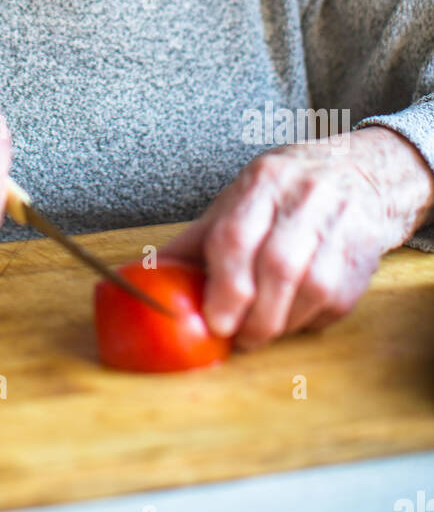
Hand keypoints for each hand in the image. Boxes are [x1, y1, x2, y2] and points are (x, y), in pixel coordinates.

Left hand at [159, 126, 433, 349]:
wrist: (358, 173)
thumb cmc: (284, 193)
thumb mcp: (237, 201)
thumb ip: (198, 240)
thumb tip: (147, 274)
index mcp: (263, 182)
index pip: (239, 236)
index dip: (226, 286)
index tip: (215, 322)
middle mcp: (306, 198)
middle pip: (279, 267)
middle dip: (255, 316)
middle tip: (238, 339)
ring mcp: (341, 224)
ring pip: (312, 289)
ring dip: (282, 322)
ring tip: (262, 332)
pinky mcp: (365, 255)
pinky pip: (336, 302)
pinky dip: (311, 320)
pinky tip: (295, 316)